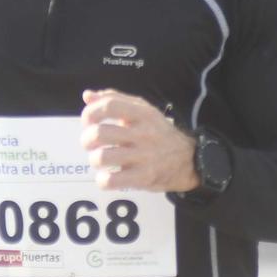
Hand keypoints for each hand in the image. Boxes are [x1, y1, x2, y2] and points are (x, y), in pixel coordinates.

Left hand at [80, 89, 198, 192]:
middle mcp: (143, 133)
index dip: (90, 112)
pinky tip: (108, 177)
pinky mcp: (143, 177)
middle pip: (100, 133)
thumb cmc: (159, 133)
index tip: (87, 121)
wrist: (190, 159)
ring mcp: (144, 156)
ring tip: (100, 160)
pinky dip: (103, 180)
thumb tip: (88, 96)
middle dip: (86, 140)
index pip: (109, 105)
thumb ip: (115, 100)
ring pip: (102, 157)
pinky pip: (111, 180)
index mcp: (142, 114)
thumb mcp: (143, 111)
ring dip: (94, 160)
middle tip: (90, 144)